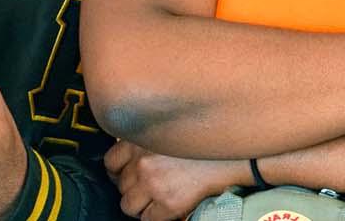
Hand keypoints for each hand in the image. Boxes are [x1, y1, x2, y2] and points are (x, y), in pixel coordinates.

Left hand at [104, 140, 248, 220]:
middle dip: (132, 188)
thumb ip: (149, 141)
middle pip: (119, 185)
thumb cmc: (205, 142)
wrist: (234, 156)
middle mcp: (142, 162)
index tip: (127, 175)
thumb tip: (132, 158)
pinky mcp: (167, 203)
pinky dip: (155, 217)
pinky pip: (147, 220)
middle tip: (148, 187)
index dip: (118, 171)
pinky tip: (166, 208)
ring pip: (128, 206)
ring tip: (155, 199)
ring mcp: (153, 184)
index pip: (110, 161)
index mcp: (141, 141)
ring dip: (140, 205)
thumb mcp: (170, 132)